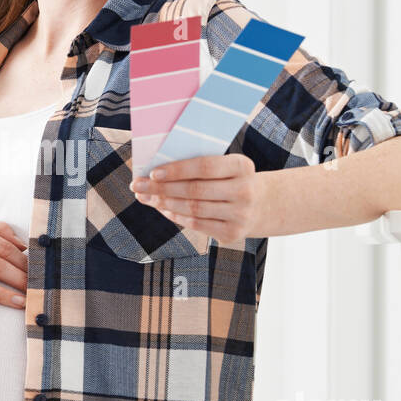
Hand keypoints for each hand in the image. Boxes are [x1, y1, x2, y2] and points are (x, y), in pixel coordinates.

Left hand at [129, 155, 268, 241]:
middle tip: (138, 185)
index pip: (205, 166)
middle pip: (195, 190)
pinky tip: (163, 210)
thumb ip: (198, 167)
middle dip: (162, 188)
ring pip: (193, 209)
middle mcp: (244, 191)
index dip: (177, 170)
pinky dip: (176, 217)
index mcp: (242, 166)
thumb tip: (157, 172)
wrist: (262, 205)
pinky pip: (196, 225)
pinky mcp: (232, 234)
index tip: (153, 172)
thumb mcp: (225, 167)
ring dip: (164, 203)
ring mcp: (240, 215)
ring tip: (146, 197)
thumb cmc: (231, 180)